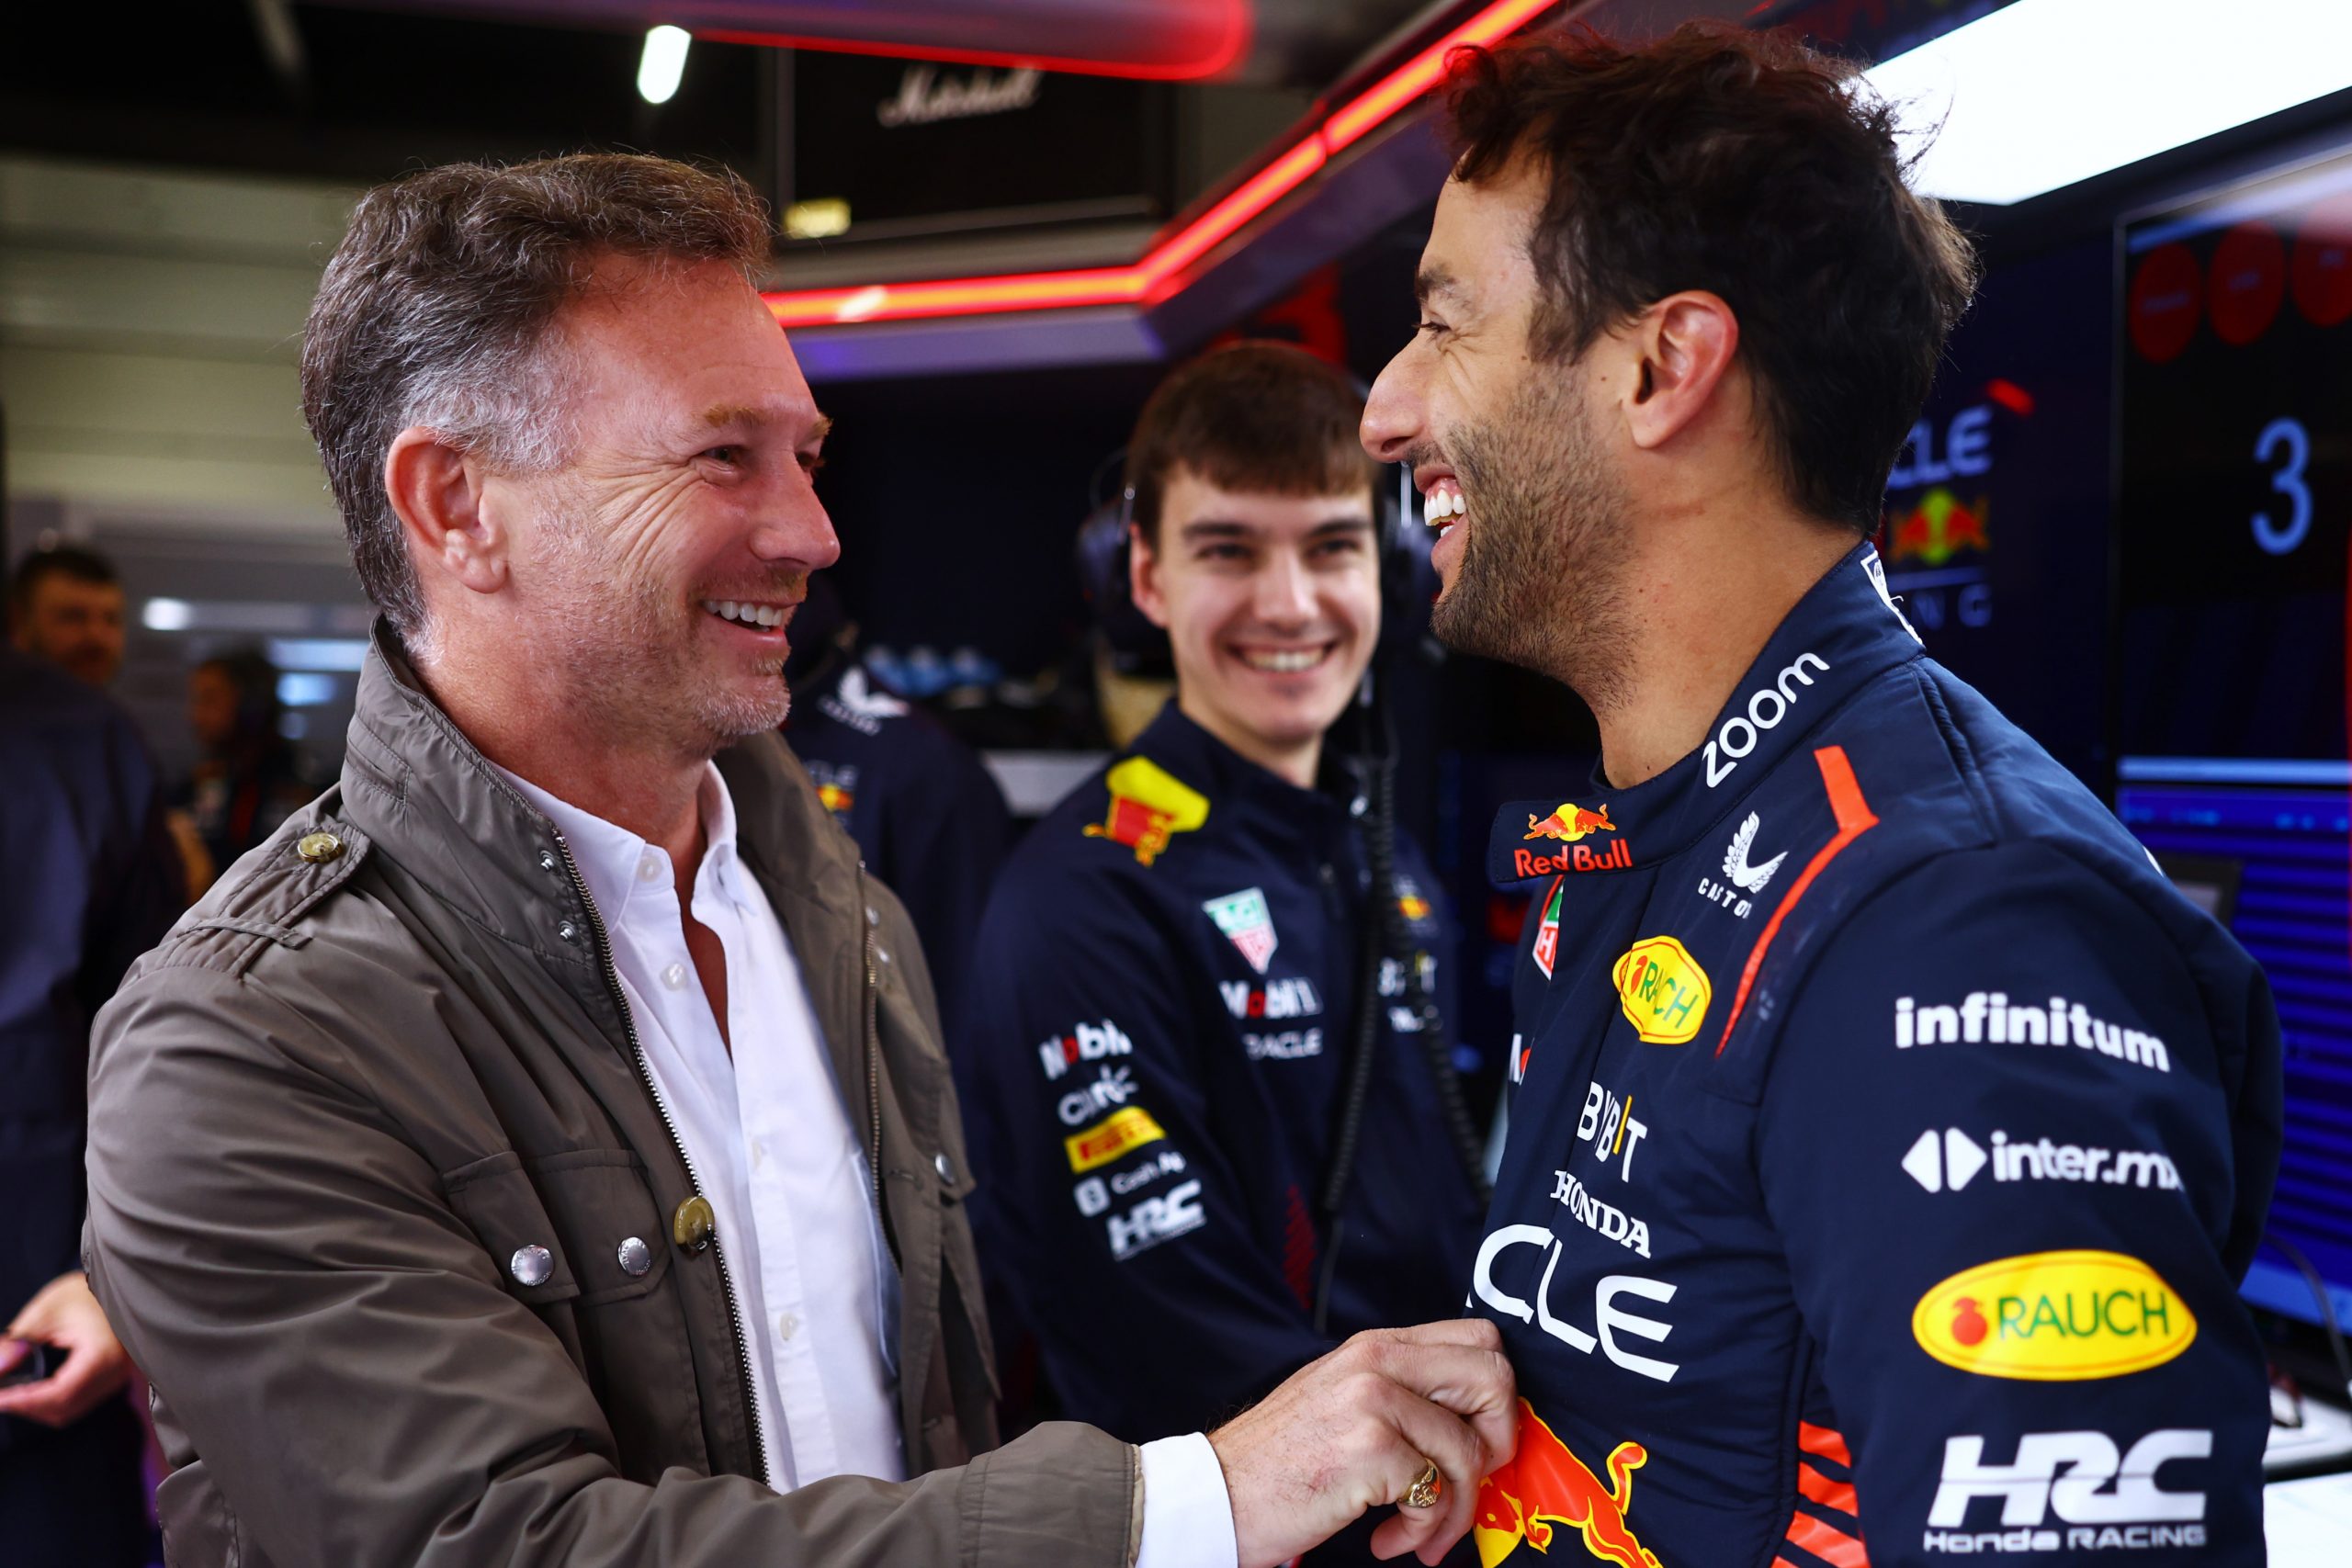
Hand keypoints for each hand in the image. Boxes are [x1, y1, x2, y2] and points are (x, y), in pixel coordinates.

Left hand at [0, 1271, 133, 1427]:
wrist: (116, 1284)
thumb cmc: (82, 1292)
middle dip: (27, 1407)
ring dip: (38, 1408)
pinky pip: (78, 1402)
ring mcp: (115, 1378)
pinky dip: (52, 1402)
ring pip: (70, 1410)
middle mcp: (114, 1372)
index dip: (24, 1401)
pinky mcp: (111, 1379)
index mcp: (100, 1355)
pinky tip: (33, 1391)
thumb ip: (16, 1343)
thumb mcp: (43, 1312)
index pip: (59, 1393)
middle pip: (63, 1408)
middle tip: (0, 1396)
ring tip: (12, 1394)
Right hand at [1208, 1320, 1516, 1567]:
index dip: (1495, 1397)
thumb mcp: (1341, 1399)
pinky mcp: (1370, 1447)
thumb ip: (1402, 1394)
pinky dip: (1423, 1530)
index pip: (1479, 1340)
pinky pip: (1437, 1492)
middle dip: (1497, 1444)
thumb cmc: (1278, 1461)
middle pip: (1494, 1378)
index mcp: (1375, 1345)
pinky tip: (1389, 1539)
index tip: (1476, 1442)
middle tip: (1466, 1482)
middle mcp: (1377, 1360)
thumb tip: (1476, 1422)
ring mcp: (1373, 1400)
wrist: (1216, 1493)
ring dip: (1455, 1510)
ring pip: (1470, 1448)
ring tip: (1418, 1533)